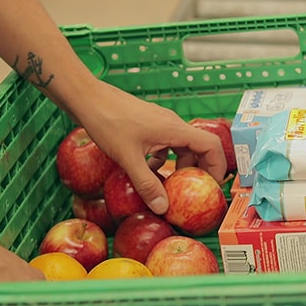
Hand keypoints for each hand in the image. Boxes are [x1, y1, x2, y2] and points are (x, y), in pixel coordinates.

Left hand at [72, 80, 227, 213]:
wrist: (88, 98)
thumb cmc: (107, 122)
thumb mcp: (128, 158)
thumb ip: (147, 184)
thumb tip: (163, 208)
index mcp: (175, 129)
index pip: (211, 145)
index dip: (218, 166)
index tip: (212, 186)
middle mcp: (172, 124)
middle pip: (199, 147)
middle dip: (199, 170)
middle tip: (193, 191)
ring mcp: (161, 124)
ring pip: (182, 147)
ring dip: (180, 166)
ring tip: (170, 186)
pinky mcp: (149, 125)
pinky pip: (166, 144)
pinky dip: (163, 159)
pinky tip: (148, 171)